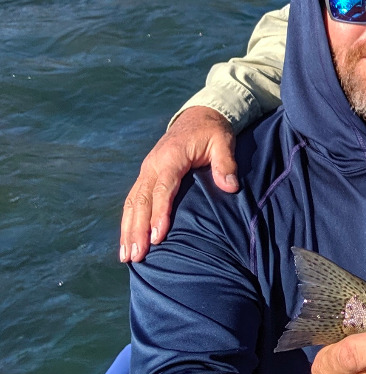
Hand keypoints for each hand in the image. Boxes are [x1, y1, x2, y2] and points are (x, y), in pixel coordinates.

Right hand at [120, 107, 238, 262]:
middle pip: (141, 201)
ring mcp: (147, 171)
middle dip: (137, 230)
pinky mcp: (146, 176)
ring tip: (127, 256)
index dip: (159, 214)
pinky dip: (128, 222)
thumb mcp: (224, 142)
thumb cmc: (213, 132)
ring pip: (132, 203)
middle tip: (135, 256)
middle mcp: (153, 165)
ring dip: (128, 230)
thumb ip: (225, 164)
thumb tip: (230, 187)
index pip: (163, 189)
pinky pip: (133, 201)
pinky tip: (128, 241)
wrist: (198, 117)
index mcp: (171, 157)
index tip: (158, 237)